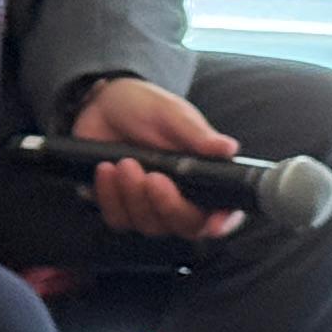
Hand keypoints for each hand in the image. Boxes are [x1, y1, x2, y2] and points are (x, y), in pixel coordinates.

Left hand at [69, 75, 241, 240]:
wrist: (102, 105)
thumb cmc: (146, 109)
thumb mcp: (173, 115)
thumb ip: (199, 136)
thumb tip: (229, 149)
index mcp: (208, 178)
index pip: (225, 212)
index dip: (223, 222)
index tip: (213, 222)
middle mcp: (183, 198)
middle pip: (185, 226)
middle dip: (168, 204)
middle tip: (152, 176)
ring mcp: (150, 206)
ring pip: (149, 225)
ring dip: (134, 196)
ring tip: (125, 162)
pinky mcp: (120, 207)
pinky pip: (117, 219)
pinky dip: (109, 196)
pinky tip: (106, 170)